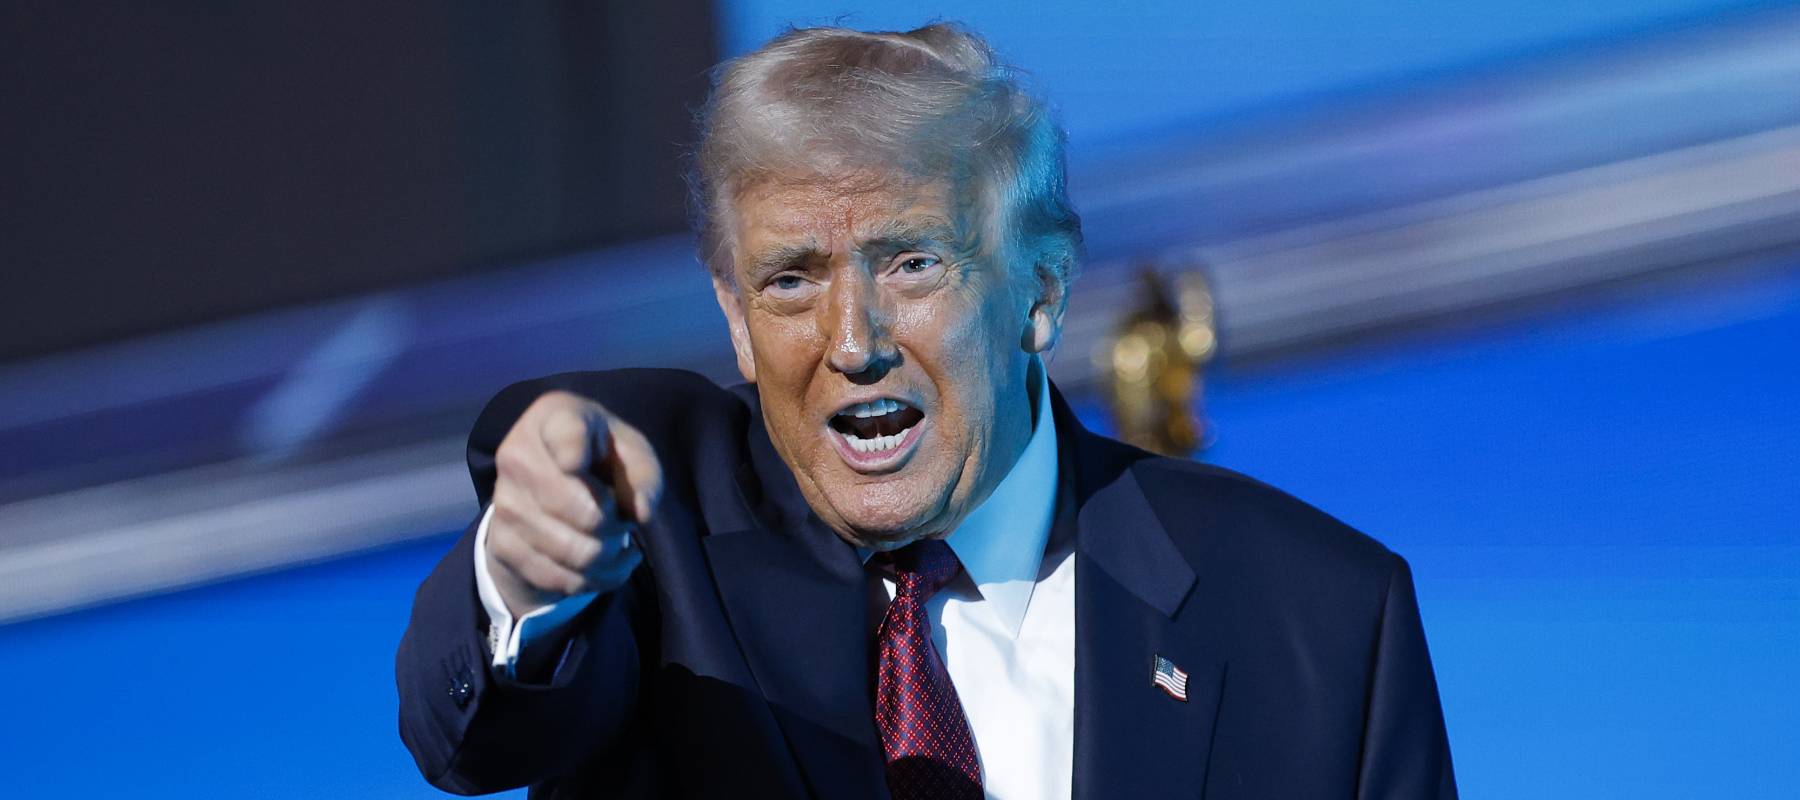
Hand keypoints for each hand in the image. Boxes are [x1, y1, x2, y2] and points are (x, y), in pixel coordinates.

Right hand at [485, 390, 661, 616]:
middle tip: (620, 518)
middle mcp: (517, 454)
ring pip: (575, 552)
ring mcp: (504, 501)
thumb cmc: (601, 457)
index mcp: (554, 416)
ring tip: (612, 539)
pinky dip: (593, 579)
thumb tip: (639, 513)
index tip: (575, 464)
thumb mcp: (631, 453)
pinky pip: (560, 578)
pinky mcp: (501, 543)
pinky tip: (603, 562)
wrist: (548, 484)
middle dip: (616, 524)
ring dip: (607, 555)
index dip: (571, 452)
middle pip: (583, 510)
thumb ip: (644, 476)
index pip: (564, 435)